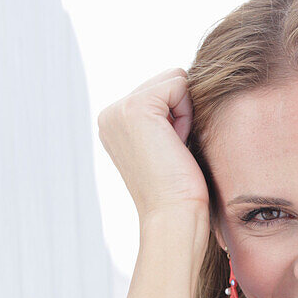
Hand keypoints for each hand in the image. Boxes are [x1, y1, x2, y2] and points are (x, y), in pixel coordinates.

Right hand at [97, 67, 209, 225]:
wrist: (173, 216)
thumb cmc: (179, 192)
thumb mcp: (165, 146)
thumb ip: (164, 118)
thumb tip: (183, 84)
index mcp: (113, 123)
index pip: (159, 92)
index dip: (177, 120)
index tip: (169, 154)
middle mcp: (110, 114)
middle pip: (167, 82)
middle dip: (181, 114)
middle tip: (173, 153)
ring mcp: (119, 109)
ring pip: (174, 81)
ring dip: (185, 114)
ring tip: (173, 150)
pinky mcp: (137, 107)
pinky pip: (179, 85)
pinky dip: (187, 114)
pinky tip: (177, 144)